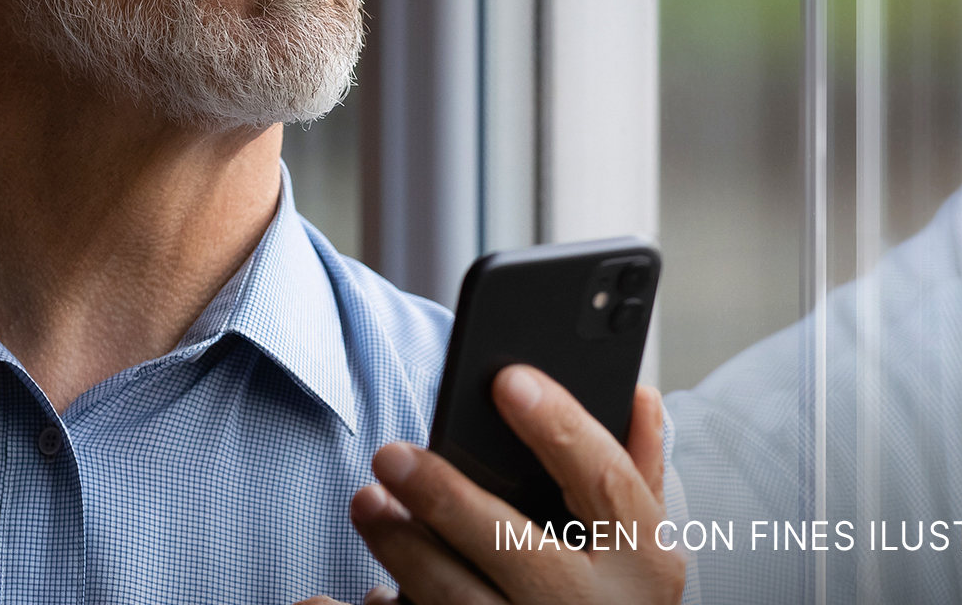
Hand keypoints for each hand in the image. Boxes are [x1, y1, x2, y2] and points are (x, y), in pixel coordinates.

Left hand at [343, 365, 683, 604]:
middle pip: (514, 546)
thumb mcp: (641, 547)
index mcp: (641, 563)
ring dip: (403, 551)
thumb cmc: (612, 603)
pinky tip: (319, 598)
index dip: (560, 427)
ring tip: (366, 502)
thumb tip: (638, 394)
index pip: (604, 482)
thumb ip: (635, 473)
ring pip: (458, 600)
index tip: (507, 379)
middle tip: (391, 453)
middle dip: (448, 498)